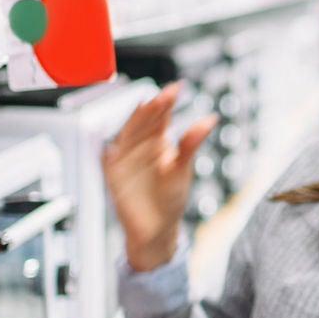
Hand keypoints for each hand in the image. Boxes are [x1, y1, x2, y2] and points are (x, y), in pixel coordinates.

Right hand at [100, 83, 216, 271]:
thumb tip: (210, 119)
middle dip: (151, 108)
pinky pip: (109, 162)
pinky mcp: (114, 176)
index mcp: (157, 140)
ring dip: (134, 123)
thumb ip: (191, 143)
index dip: (166, 101)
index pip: (160, 115)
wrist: (158, 228)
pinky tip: (113, 147)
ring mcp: (125, 159)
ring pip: (127, 135)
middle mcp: (140, 145)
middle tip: (163, 96)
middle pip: (142, 121)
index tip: (176, 88)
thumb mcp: (183, 168)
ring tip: (144, 108)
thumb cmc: (171, 198)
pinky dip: (109, 154)